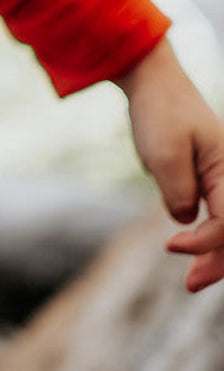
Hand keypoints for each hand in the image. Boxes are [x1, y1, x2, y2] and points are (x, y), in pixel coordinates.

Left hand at [115, 38, 223, 291]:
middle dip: (219, 261)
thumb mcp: (164, 152)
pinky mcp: (207, 181)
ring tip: (193, 282)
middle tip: (190, 285)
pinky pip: (217, 216)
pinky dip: (209, 238)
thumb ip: (178, 190)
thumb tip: (186, 221)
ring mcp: (222, 179)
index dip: (206, 242)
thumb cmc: (160, 113)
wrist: (153, 85)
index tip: (171, 246)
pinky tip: (194, 252)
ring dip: (215, 255)